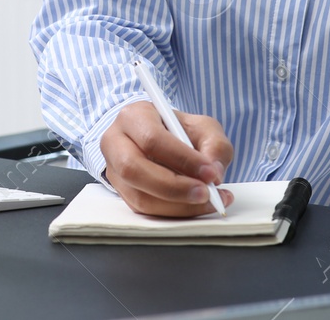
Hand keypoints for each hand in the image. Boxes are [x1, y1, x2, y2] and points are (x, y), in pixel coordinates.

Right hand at [100, 101, 234, 216]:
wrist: (163, 141)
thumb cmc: (180, 131)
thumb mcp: (203, 127)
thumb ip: (215, 145)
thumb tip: (214, 175)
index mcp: (133, 117)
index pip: (152, 139)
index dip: (182, 158)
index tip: (210, 173)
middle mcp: (115, 142)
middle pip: (135, 169)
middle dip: (175, 187)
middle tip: (207, 193)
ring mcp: (114, 170)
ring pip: (139, 196)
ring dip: (177, 206)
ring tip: (208, 202)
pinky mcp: (122, 193)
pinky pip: (145, 211)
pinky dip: (174, 213)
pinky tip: (196, 206)